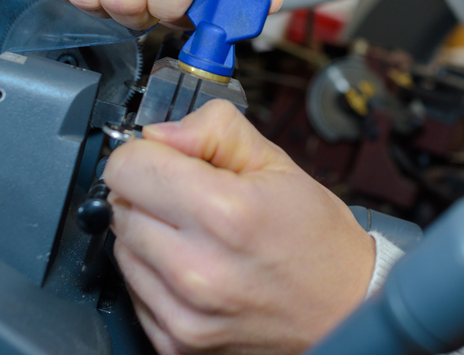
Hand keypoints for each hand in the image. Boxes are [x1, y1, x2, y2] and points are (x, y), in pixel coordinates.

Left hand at [103, 100, 375, 354]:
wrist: (344, 309)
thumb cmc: (316, 239)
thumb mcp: (276, 163)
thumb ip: (213, 131)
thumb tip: (160, 133)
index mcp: (224, 212)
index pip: (127, 168)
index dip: (147, 154)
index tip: (168, 159)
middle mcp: (198, 268)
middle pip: (119, 206)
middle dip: (149, 192)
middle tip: (192, 197)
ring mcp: (185, 312)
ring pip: (122, 247)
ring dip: (149, 232)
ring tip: (198, 234)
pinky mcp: (177, 341)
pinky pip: (134, 288)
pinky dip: (155, 272)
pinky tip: (195, 265)